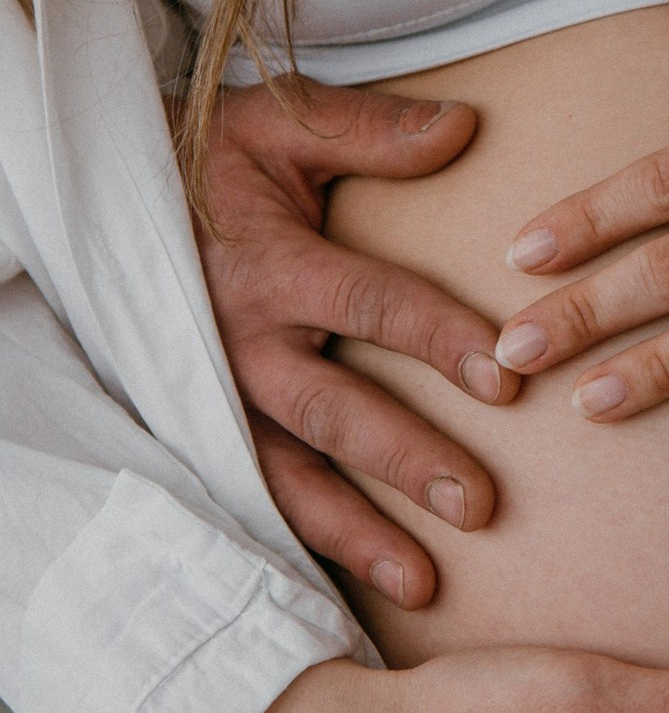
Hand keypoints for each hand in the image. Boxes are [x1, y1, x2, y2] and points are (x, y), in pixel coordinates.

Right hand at [191, 77, 519, 607]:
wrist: (119, 202)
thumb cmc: (215, 163)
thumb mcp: (281, 127)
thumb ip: (369, 132)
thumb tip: (463, 128)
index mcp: (272, 265)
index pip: (369, 305)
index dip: (438, 339)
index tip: (506, 377)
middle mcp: (242, 341)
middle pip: (332, 410)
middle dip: (405, 458)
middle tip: (478, 503)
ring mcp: (220, 394)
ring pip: (288, 473)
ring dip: (355, 530)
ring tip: (423, 582)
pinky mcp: (207, 423)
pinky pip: (253, 490)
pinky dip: (299, 539)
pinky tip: (349, 584)